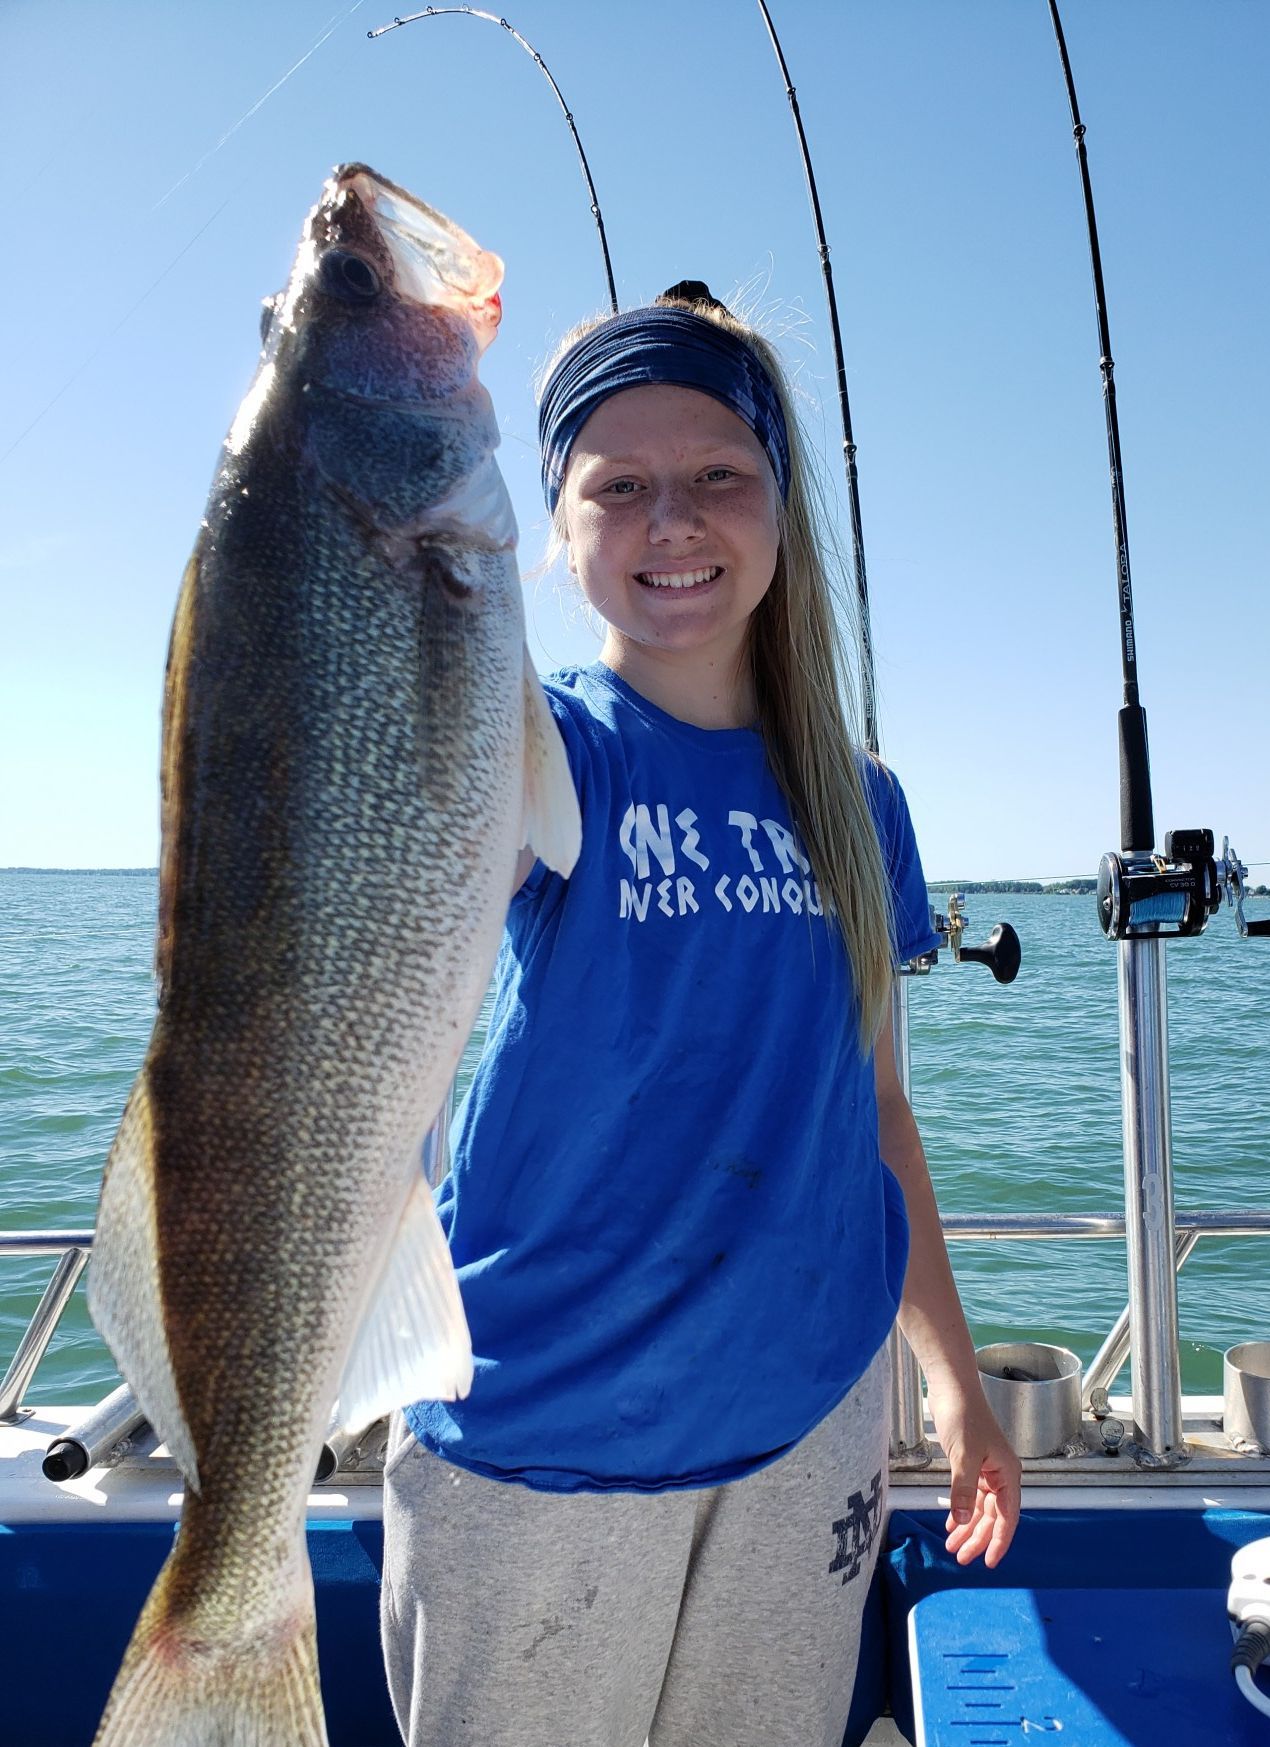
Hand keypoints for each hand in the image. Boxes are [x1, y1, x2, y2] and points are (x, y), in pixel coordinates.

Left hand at [926, 1377, 1020, 1569]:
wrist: (952, 1387)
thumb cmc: (963, 1415)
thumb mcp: (963, 1455)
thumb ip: (963, 1489)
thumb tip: (962, 1521)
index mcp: (1007, 1473)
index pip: (1007, 1516)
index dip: (999, 1541)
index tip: (988, 1562)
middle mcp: (1001, 1474)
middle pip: (993, 1516)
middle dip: (978, 1538)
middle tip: (961, 1558)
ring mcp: (986, 1470)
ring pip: (980, 1508)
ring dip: (967, 1527)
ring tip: (952, 1546)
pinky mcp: (972, 1463)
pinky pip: (970, 1495)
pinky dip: (961, 1510)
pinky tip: (951, 1524)